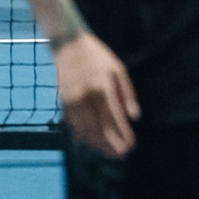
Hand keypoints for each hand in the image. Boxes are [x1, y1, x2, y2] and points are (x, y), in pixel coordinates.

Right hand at [55, 32, 139, 157]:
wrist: (69, 44)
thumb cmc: (97, 56)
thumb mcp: (118, 69)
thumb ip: (127, 94)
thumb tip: (135, 118)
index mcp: (102, 89)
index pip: (114, 120)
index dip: (123, 136)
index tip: (131, 146)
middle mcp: (86, 98)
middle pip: (99, 130)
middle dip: (111, 146)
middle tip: (122, 154)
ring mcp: (72, 102)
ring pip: (85, 131)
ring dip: (97, 145)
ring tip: (108, 152)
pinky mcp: (64, 102)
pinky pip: (73, 126)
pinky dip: (83, 136)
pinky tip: (92, 142)